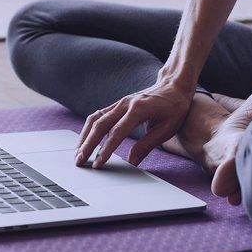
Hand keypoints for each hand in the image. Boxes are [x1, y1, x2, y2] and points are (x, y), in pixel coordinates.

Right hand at [75, 82, 192, 168]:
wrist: (174, 87)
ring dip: (85, 136)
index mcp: (138, 110)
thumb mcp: (166, 129)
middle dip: (88, 145)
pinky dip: (89, 128)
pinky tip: (85, 140)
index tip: (98, 164)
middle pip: (100, 125)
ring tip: (78, 153)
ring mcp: (120, 103)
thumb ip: (147, 145)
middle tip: (79, 162)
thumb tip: (131, 162)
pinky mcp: (117, 104)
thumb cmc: (174, 108)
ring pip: (95, 118)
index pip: (117, 132)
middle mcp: (125, 104)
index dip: (106, 149)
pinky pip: (98, 115)